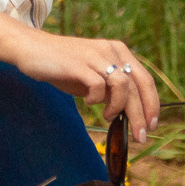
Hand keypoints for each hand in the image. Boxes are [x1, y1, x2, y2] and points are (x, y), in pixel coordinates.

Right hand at [5, 32, 158, 143]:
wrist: (32, 49)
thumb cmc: (63, 65)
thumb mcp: (93, 76)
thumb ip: (111, 89)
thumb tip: (130, 113)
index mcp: (118, 51)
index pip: (145, 79)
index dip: (152, 104)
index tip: (151, 125)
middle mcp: (110, 50)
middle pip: (137, 86)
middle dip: (141, 115)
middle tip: (140, 136)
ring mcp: (95, 56)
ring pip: (122, 86)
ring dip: (119, 108)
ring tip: (107, 116)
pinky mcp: (78, 64)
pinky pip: (98, 86)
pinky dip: (97, 99)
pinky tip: (88, 103)